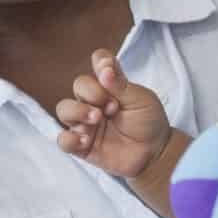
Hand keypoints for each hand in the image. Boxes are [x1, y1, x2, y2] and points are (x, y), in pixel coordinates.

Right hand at [56, 47, 171, 179]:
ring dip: (78, 111)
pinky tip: (86, 140)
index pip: (99, 63)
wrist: (154, 154)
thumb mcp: (141, 100)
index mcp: (110, 85)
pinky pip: (63, 140)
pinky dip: (70, 139)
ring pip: (64, 109)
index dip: (101, 63)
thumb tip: (104, 69)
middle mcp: (94, 100)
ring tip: (97, 119)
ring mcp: (85, 122)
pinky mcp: (81, 144)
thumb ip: (121, 84)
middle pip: (79, 85)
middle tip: (113, 107)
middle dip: (92, 92)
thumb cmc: (148, 123)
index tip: (108, 71)